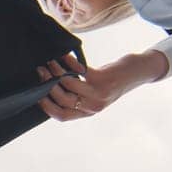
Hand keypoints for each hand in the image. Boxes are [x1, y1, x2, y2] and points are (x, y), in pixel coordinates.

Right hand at [36, 51, 166, 121]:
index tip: (35, 93)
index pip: (61, 116)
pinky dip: (68, 62)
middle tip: (39, 70)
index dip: (45, 106)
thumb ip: (77, 95)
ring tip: (49, 61)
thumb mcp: (95, 94)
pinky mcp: (102, 79)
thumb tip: (51, 88)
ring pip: (67, 84)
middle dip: (46, 84)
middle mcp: (92, 106)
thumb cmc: (112, 82)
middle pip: (61, 100)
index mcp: (88, 112)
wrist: (137, 74)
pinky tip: (63, 56)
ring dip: (55, 71)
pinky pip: (78, 71)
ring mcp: (98, 94)